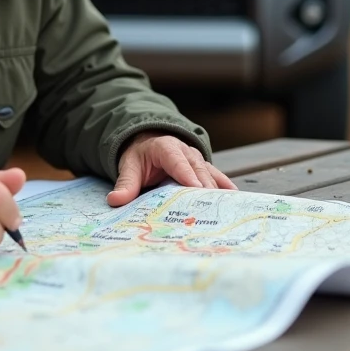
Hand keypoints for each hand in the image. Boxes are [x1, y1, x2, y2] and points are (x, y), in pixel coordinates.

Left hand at [108, 131, 236, 206]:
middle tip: (211, 206)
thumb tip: (115, 200)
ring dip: (217, 189)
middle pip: (197, 169)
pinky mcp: (203, 168)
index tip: (195, 188)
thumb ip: (125, 183)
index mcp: (166, 148)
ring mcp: (197, 160)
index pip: (177, 161)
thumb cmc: (140, 156)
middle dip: (205, 187)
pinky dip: (225, 187)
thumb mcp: (129, 166)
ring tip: (227, 206)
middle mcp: (185, 151)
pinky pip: (217, 177)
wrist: (149, 143)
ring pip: (209, 174)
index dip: (186, 174)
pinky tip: (235, 199)